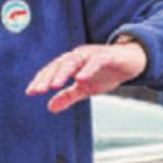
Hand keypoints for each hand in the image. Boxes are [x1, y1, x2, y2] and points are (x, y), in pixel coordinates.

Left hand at [24, 42, 147, 113]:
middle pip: (59, 64)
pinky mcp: (107, 56)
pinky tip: (80, 78)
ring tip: (55, 85)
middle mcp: (79, 56)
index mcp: (71, 63)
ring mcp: (92, 54)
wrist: (132, 62)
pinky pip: (95, 61)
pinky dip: (87, 69)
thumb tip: (49, 107)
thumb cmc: (106, 72)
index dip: (40, 80)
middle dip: (47, 77)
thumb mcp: (85, 88)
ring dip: (63, 72)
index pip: (52, 70)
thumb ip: (68, 96)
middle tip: (38, 90)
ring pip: (74, 61)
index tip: (30, 92)